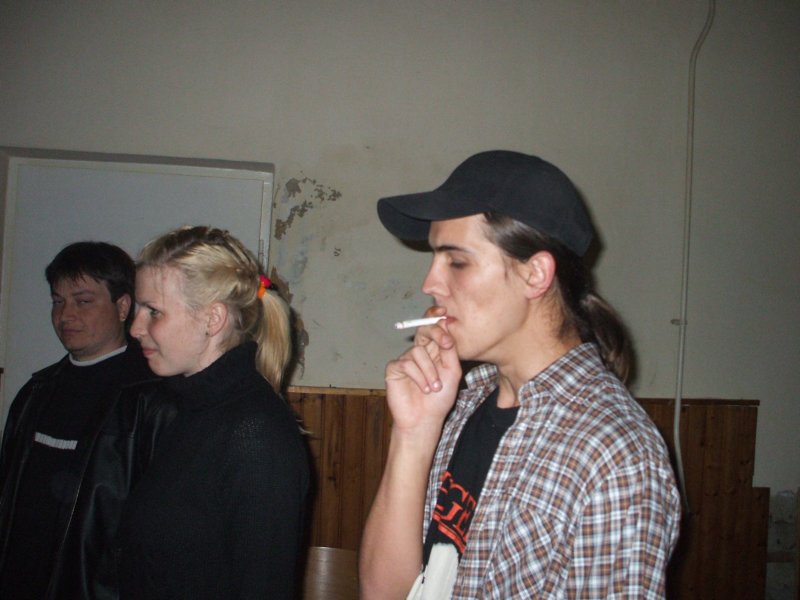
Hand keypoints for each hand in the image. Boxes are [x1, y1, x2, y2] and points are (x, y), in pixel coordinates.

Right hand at [384, 308, 461, 433]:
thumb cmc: (440, 398)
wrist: (426, 419)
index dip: (436, 318)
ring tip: (434, 387)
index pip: (433, 328)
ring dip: (430, 371)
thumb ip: (449, 349)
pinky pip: (406, 364)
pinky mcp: (394, 368)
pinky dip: (418, 377)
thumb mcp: (452, 371)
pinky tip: (424, 389)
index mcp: (433, 350)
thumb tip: (446, 324)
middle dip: (435, 333)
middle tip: (446, 343)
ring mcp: (405, 359)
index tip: (445, 314)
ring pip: (418, 352)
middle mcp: (418, 351)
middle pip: (422, 331)